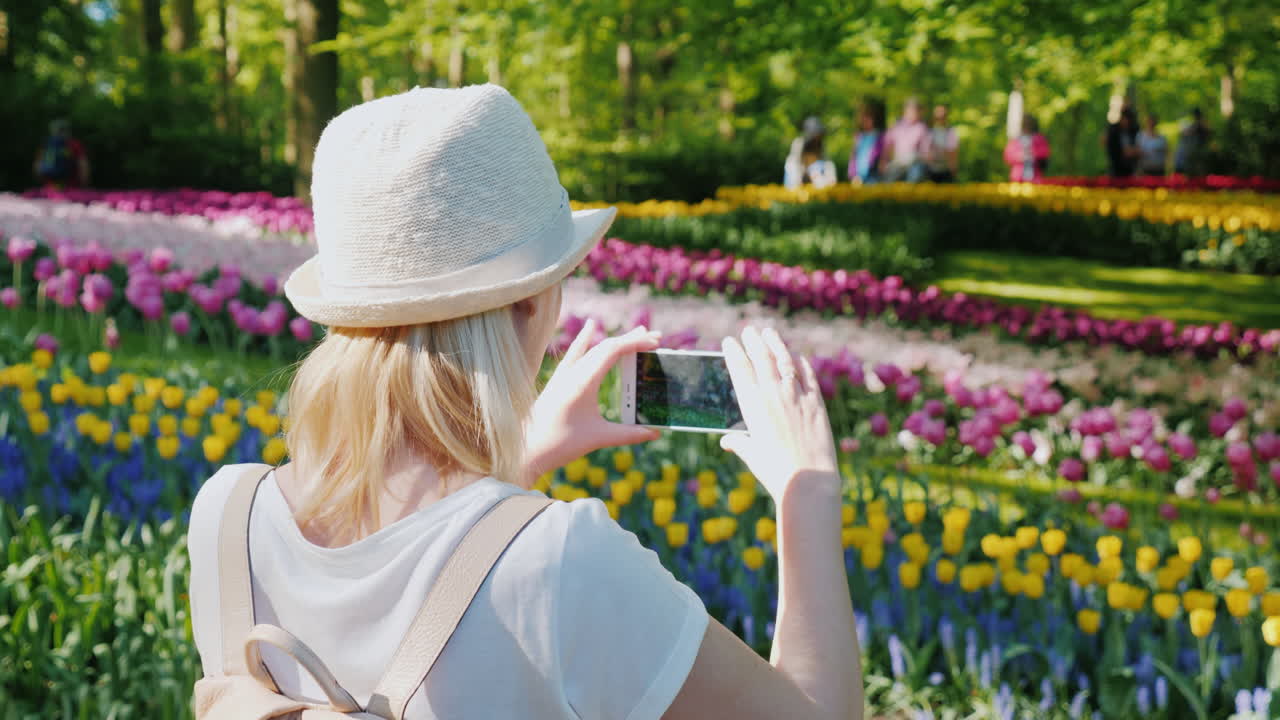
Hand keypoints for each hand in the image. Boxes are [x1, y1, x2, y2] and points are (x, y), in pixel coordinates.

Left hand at [524, 319, 661, 481]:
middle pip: (605, 346)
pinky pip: (574, 352)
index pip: (612, 350)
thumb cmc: (559, 443)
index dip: (635, 343)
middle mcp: (572, 372)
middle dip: (632, 340)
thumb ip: (628, 434)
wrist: (524, 449)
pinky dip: (585, 339)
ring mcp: (563, 375)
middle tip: (656, 337)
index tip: (654, 342)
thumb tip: (654, 433)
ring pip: (592, 348)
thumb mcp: (598, 438)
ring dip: (614, 340)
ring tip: (636, 334)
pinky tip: (591, 325)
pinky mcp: (558, 380)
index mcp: (582, 381)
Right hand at [719, 327, 838, 501]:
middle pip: (761, 358)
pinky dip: (801, 362)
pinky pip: (808, 375)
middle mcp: (773, 395)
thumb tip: (727, 441)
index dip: (734, 352)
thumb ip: (739, 443)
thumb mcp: (752, 455)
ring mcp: (796, 396)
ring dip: (775, 344)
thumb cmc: (774, 471)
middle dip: (753, 341)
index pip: (739, 369)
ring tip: (769, 332)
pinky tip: (796, 356)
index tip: (729, 341)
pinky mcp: (816, 403)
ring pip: (784, 360)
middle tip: (748, 331)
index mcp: (752, 406)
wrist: (807, 479)